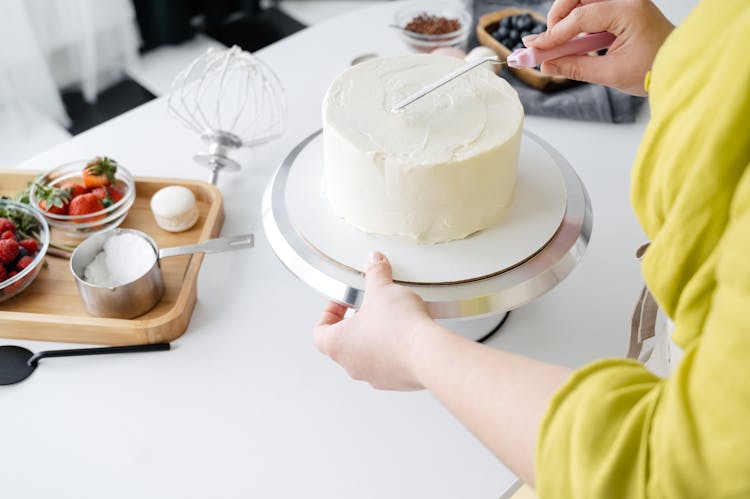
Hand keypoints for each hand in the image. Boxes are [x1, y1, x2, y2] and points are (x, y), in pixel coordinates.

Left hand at [312, 251, 436, 390]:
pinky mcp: (395, 381)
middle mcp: (352, 364)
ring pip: (366, 355)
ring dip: (374, 338)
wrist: (429, 354)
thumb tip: (374, 262)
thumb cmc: (399, 329)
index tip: (342, 303)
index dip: (328, 314)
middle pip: (343, 343)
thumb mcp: (382, 289)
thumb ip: (375, 273)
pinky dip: (394, 351)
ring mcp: (374, 376)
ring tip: (390, 320)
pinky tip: (407, 335)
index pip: (319, 332)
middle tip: (368, 308)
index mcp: (338, 344)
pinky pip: (389, 364)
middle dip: (355, 323)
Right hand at [525, 0, 673, 94]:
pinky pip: (592, 8)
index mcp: (628, 11)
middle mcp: (627, 0)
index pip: (580, 17)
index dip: (554, 34)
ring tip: (557, 42)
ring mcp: (625, 2)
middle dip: (558, 17)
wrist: (678, 67)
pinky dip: (577, 22)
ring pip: (583, 0)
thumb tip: (546, 65)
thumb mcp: (610, 73)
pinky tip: (572, 40)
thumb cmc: (655, 69)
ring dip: (566, 18)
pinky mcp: (622, 8)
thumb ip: (574, 67)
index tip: (535, 48)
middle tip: (545, 41)